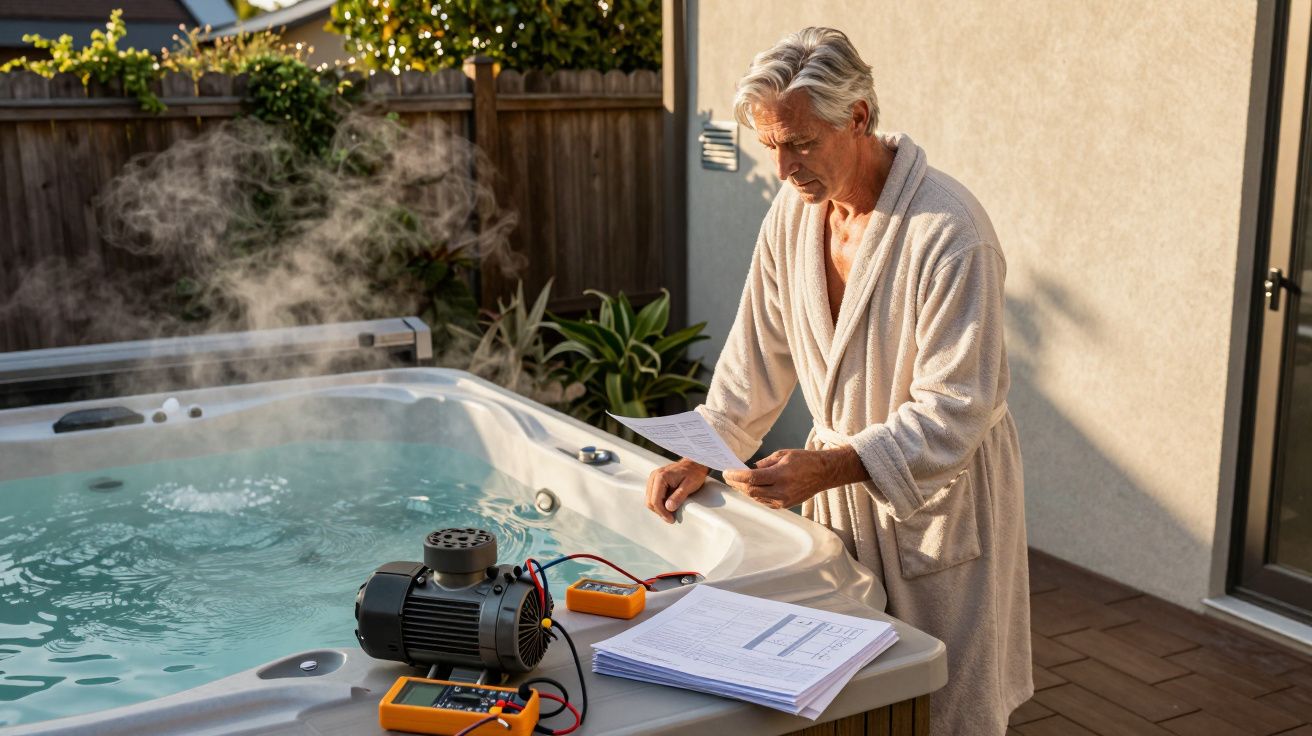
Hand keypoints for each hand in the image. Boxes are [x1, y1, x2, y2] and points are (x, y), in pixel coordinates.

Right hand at [645, 459, 709, 523]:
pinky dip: (659, 503)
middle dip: (659, 511)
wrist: (695, 464)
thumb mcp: (689, 485)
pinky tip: (669, 504)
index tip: (670, 519)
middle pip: (649, 501)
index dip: (662, 512)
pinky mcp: (655, 481)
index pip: (655, 500)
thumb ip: (678, 496)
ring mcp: (653, 478)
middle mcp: (654, 476)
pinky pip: (653, 496)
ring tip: (670, 512)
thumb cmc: (694, 473)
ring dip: (659, 508)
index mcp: (661, 477)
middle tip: (670, 518)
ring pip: (650, 499)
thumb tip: (669, 507)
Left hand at [722, 447, 867, 509]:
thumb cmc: (805, 460)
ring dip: (744, 490)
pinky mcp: (785, 505)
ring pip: (756, 498)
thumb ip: (765, 463)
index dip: (736, 476)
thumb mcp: (783, 455)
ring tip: (735, 482)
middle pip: (751, 491)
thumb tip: (749, 469)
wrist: (824, 473)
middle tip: (728, 476)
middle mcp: (782, 491)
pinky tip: (749, 488)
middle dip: (737, 484)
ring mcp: (783, 501)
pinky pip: (764, 502)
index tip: (726, 471)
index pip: (752, 478)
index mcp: (781, 475)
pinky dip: (754, 495)